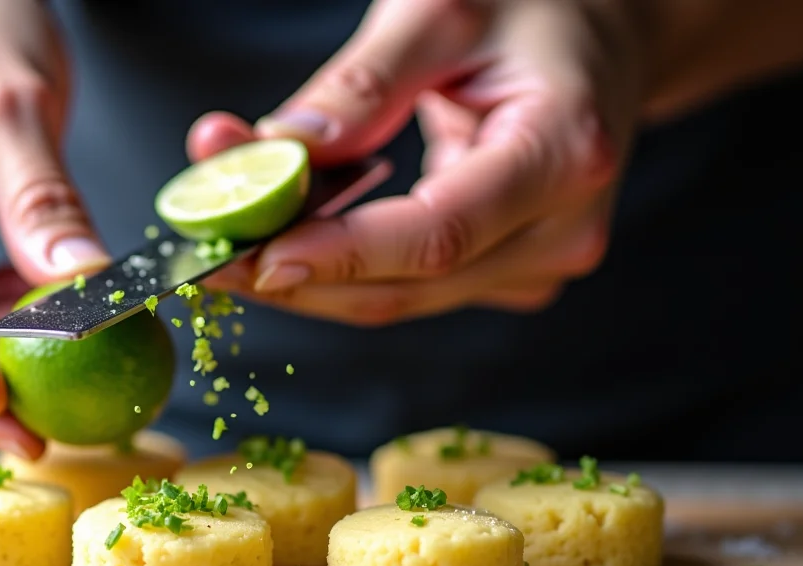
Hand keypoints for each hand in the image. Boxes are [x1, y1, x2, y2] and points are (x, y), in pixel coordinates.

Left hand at [191, 0, 640, 325]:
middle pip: (406, 285)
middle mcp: (561, 230)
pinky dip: (338, 264)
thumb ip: (364, 83)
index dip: (338, 254)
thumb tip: (280, 150)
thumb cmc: (530, 7)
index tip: (253, 256)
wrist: (600, 36)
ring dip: (303, 272)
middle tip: (201, 246)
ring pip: (397, 298)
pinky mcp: (505, 275)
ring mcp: (535, 265)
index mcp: (565, 153)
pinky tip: (286, 228)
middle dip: (294, 272)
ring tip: (226, 226)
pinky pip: (407, 287)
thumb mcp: (443, 10)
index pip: (436, 234)